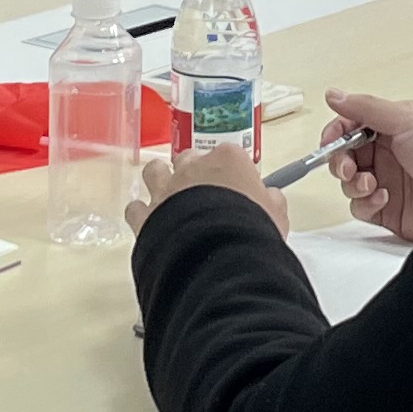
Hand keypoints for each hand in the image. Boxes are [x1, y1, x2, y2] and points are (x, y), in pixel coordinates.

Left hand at [128, 140, 287, 236]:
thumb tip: (272, 198)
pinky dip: (141, 214)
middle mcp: (192, 167)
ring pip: (155, 171)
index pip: (228, 156)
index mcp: (228, 160)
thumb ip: (272, 202)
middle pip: (188, 158)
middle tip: (204, 195)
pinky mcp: (145, 214)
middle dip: (193, 172)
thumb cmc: (250, 230)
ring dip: (160, 182)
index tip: (236, 190)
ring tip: (170, 201)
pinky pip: (136, 207)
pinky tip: (151, 225)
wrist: (217, 255)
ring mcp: (165, 188)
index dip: (231, 174)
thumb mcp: (276, 216)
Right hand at [316, 88, 412, 244]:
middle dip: (340, 162)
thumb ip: (366, 108)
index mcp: (393, 127)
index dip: (336, 134)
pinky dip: (366, 203)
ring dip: (354, 183)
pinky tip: (383, 197)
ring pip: (350, 183)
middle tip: (347, 168)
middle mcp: (389, 153)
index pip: (352, 126)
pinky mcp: (389, 210)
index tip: (330, 143)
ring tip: (371, 183)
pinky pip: (361, 207)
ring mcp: (389, 182)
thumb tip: (334, 95)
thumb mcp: (407, 120)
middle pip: (346, 156)